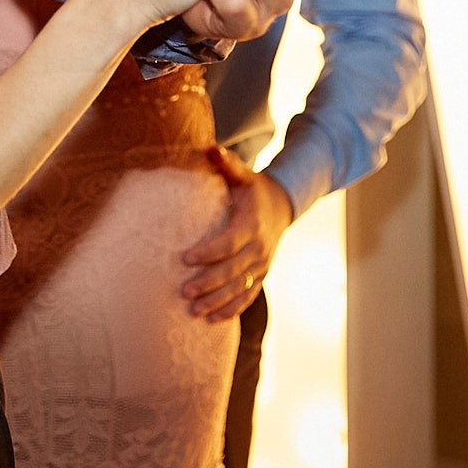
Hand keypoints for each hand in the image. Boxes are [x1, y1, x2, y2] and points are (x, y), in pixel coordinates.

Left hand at [181, 147, 294, 321]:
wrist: (283, 205)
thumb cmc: (253, 188)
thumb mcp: (242, 174)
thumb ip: (226, 163)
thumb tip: (209, 148)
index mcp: (251, 224)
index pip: (228, 242)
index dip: (208, 252)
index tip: (185, 258)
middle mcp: (259, 248)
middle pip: (232, 270)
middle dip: (209, 283)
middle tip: (184, 291)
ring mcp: (262, 264)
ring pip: (239, 288)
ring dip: (217, 301)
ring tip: (193, 311)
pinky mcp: (262, 274)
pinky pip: (248, 295)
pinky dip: (232, 309)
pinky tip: (211, 319)